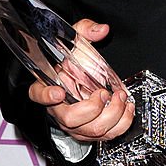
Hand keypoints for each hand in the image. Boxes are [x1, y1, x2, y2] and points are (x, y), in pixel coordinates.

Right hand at [28, 19, 135, 140]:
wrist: (79, 72)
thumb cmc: (72, 59)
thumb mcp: (76, 38)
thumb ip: (86, 30)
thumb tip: (101, 30)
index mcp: (47, 84)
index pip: (38, 93)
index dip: (46, 96)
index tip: (58, 92)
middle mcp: (59, 107)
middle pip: (70, 119)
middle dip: (93, 108)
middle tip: (104, 93)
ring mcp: (75, 122)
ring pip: (90, 131)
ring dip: (112, 115)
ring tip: (120, 98)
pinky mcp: (90, 129)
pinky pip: (106, 136)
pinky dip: (121, 124)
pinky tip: (126, 109)